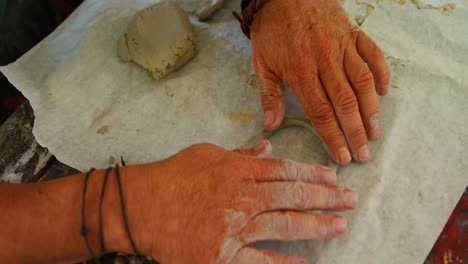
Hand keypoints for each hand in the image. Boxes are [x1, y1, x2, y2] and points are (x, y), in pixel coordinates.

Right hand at [127, 141, 357, 262]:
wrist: (141, 205)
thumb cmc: (172, 176)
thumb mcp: (207, 154)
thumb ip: (240, 153)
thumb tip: (266, 148)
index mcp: (240, 171)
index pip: (285, 171)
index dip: (313, 174)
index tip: (334, 177)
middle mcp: (243, 197)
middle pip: (293, 196)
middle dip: (326, 197)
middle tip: (351, 200)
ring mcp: (235, 227)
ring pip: (285, 224)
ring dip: (316, 225)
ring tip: (340, 225)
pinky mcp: (223, 254)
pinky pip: (260, 261)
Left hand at [250, 0, 389, 163]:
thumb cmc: (271, 31)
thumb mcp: (262, 64)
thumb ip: (269, 96)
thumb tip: (271, 126)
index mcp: (301, 72)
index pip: (320, 112)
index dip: (333, 136)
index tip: (342, 156)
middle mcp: (325, 61)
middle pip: (345, 102)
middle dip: (355, 131)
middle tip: (364, 153)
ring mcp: (342, 46)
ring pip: (362, 82)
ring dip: (371, 110)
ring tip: (376, 132)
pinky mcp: (353, 33)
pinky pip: (373, 54)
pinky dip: (381, 73)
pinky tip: (384, 93)